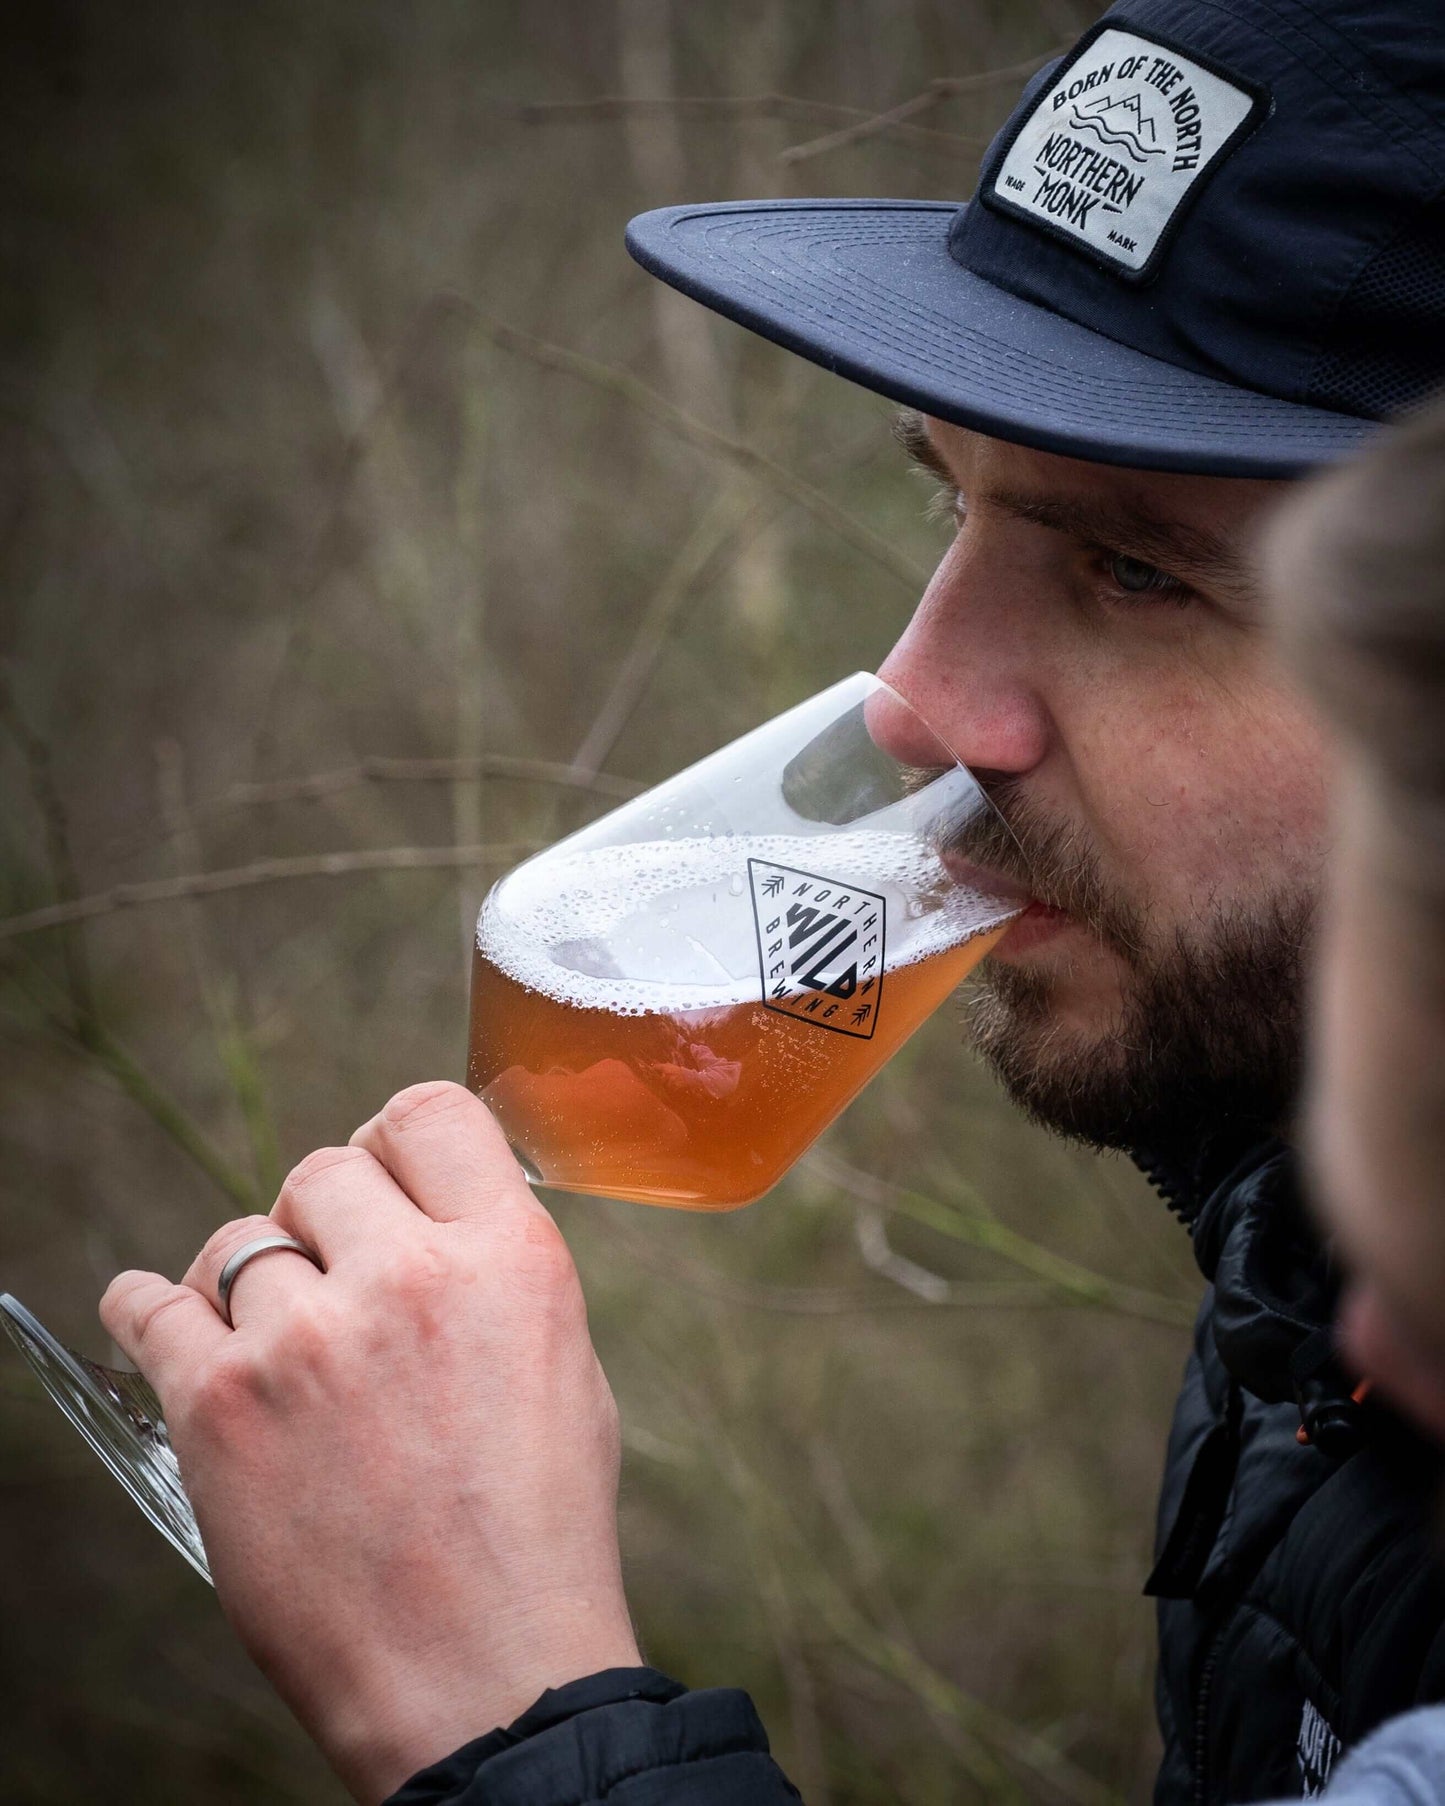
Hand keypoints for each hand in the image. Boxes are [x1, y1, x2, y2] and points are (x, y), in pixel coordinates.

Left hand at [101, 1081, 640, 1802]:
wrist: (483, 1678)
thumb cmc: (536, 1532)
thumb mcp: (563, 1367)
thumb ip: (493, 1271)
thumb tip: (427, 1222)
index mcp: (508, 1259)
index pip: (429, 1113)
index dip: (398, 1141)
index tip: (384, 1177)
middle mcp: (409, 1278)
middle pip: (325, 1170)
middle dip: (326, 1223)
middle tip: (335, 1288)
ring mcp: (306, 1339)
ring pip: (239, 1238)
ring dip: (250, 1279)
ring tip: (272, 1345)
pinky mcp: (218, 1406)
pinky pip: (149, 1304)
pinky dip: (149, 1310)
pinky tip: (161, 1323)